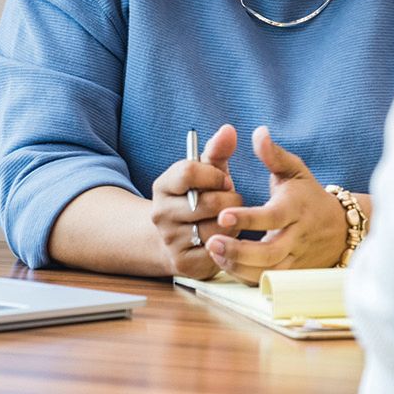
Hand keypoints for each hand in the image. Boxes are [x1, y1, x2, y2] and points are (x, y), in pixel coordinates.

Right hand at [148, 124, 241, 277]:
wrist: (176, 238)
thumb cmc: (197, 198)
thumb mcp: (205, 173)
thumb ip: (217, 151)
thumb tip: (229, 130)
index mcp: (162, 186)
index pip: (189, 172)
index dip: (215, 175)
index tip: (225, 180)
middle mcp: (160, 213)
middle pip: (209, 202)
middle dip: (231, 200)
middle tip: (233, 202)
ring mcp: (170, 240)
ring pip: (217, 228)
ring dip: (232, 223)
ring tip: (229, 220)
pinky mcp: (183, 263)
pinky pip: (218, 251)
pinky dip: (228, 243)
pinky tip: (226, 238)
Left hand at [205, 126, 347, 284]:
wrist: (339, 229)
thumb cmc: (308, 195)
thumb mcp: (295, 171)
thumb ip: (274, 154)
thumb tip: (258, 133)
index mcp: (296, 209)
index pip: (272, 217)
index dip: (248, 218)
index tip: (223, 214)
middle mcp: (297, 236)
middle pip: (269, 252)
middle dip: (238, 250)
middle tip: (211, 240)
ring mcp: (295, 258)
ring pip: (267, 270)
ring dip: (238, 265)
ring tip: (213, 251)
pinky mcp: (291, 272)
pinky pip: (266, 279)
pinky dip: (244, 274)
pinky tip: (224, 263)